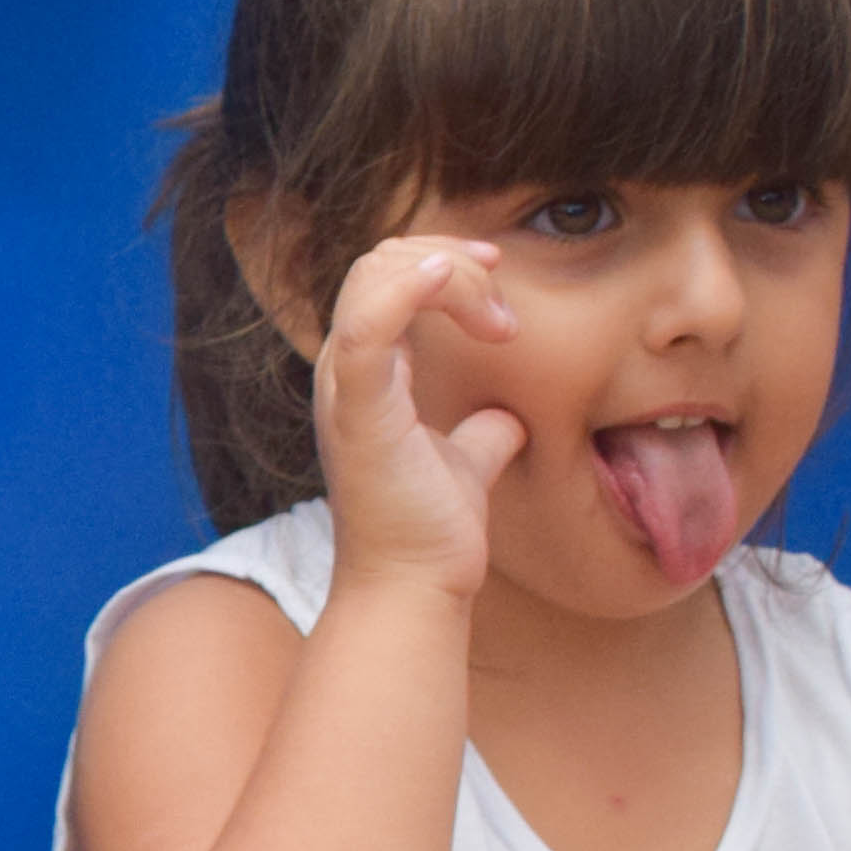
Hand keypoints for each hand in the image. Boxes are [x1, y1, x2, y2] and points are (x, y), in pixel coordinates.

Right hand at [314, 235, 527, 601]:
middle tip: (504, 314)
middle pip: (379, 263)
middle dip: (451, 264)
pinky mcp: (359, 413)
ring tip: (495, 319)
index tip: (500, 292)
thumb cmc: (428, 533)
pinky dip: (405, 288)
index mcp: (365, 377)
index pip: (386, 278)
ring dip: (446, 276)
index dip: (443, 266)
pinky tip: (446, 276)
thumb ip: (479, 432)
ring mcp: (345, 391)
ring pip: (374, 277)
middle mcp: (345, 375)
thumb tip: (506, 417)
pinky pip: (368, 328)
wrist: (412, 587)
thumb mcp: (465, 463)